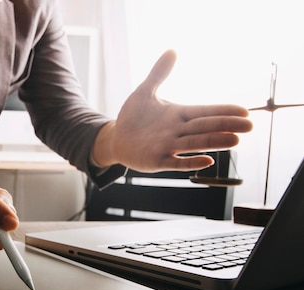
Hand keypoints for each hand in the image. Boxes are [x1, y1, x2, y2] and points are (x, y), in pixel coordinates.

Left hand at [93, 49, 253, 171]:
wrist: (116, 138)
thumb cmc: (133, 117)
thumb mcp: (144, 92)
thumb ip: (159, 73)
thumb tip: (172, 50)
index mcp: (178, 115)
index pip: (205, 111)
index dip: (223, 111)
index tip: (244, 111)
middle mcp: (178, 131)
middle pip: (205, 127)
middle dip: (227, 126)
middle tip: (250, 126)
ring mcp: (169, 146)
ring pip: (196, 143)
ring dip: (215, 142)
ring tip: (235, 141)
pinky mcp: (158, 160)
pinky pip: (177, 162)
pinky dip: (191, 162)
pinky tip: (208, 161)